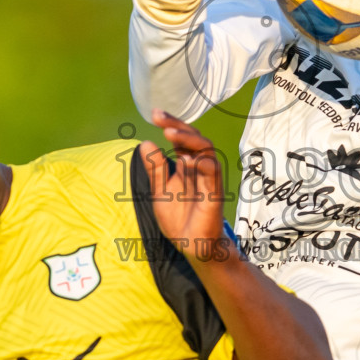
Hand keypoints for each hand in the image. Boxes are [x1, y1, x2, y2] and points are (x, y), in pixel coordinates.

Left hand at [140, 110, 231, 260]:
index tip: (155, 113)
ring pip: (206, 149)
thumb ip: (155, 170)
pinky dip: (201, 162)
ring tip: (169, 134)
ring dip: (188, 139)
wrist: (192, 246)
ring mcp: (208, 179)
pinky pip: (212, 172)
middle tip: (160, 117)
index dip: (171, 124)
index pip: (181, 139)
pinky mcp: (214, 193)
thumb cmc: (179, 219)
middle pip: (194, 138)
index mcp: (186, 166)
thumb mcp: (160, 192)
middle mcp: (199, 168)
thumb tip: (145, 143)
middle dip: (178, 125)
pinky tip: (185, 159)